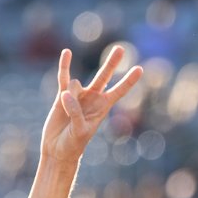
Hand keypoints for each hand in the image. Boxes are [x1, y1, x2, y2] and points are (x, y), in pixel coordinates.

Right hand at [39, 47, 142, 165]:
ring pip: (76, 84)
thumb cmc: (72, 145)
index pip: (118, 92)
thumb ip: (75, 113)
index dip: (128, 81)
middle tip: (121, 49)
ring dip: (70, 96)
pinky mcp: (62, 95)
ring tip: (64, 112)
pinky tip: (67, 53)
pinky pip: (64, 77)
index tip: (140, 69)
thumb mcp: (79, 132)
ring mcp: (78, 95)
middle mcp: (92, 98)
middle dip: (112, 63)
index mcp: (102, 108)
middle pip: (104, 76)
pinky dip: (64, 65)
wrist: (57, 149)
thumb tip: (66, 94)